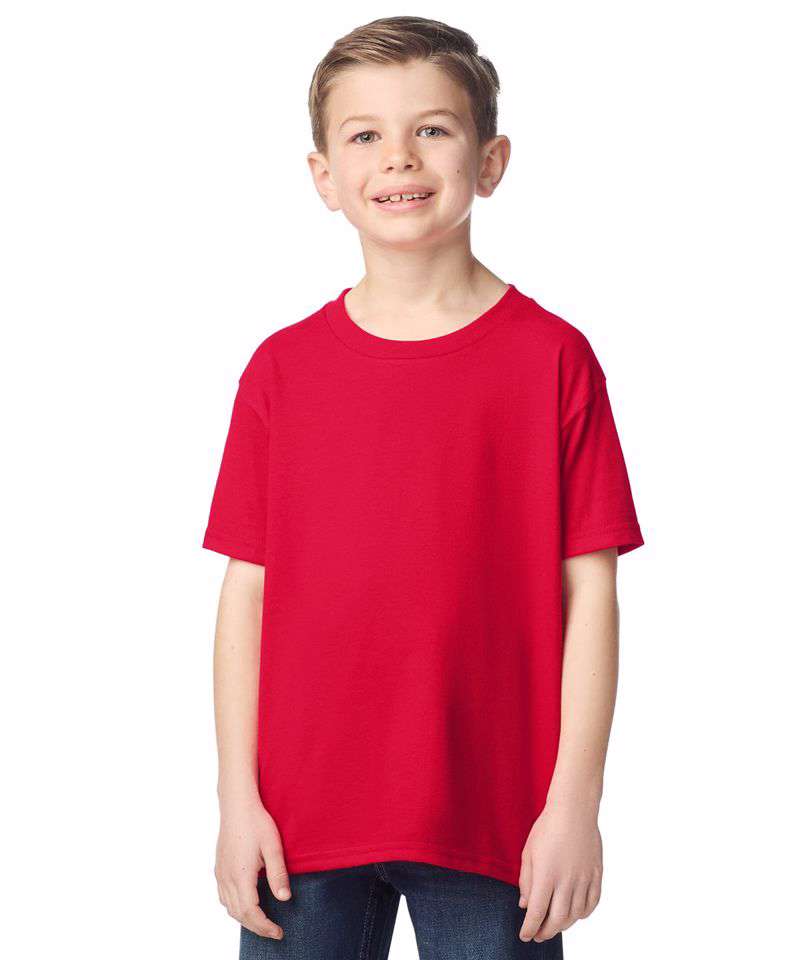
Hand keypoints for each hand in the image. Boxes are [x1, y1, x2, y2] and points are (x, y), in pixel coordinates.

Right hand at [215, 796, 291, 938]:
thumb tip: (284, 899)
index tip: (278, 932)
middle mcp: (227, 878)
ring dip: (245, 919)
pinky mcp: (219, 868)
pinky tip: (246, 904)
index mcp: (241, 875)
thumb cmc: (257, 822)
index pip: (251, 912)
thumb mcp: (273, 846)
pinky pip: (224, 897)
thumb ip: (278, 874)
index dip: (264, 926)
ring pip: (229, 907)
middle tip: (274, 931)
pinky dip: (235, 908)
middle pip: (239, 914)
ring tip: (262, 921)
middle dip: (256, 927)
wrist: (237, 805)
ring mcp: (221, 873)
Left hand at [517, 800, 602, 942]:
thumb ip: (526, 881)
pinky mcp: (596, 874)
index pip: (537, 912)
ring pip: (575, 915)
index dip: (530, 928)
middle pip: (557, 919)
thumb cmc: (547, 827)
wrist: (574, 809)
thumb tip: (526, 906)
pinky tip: (574, 913)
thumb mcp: (528, 852)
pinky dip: (582, 914)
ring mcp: (584, 878)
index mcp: (546, 874)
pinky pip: (592, 903)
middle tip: (538, 935)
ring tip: (553, 924)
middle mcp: (567, 880)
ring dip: (563, 924)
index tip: (525, 935)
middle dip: (545, 932)